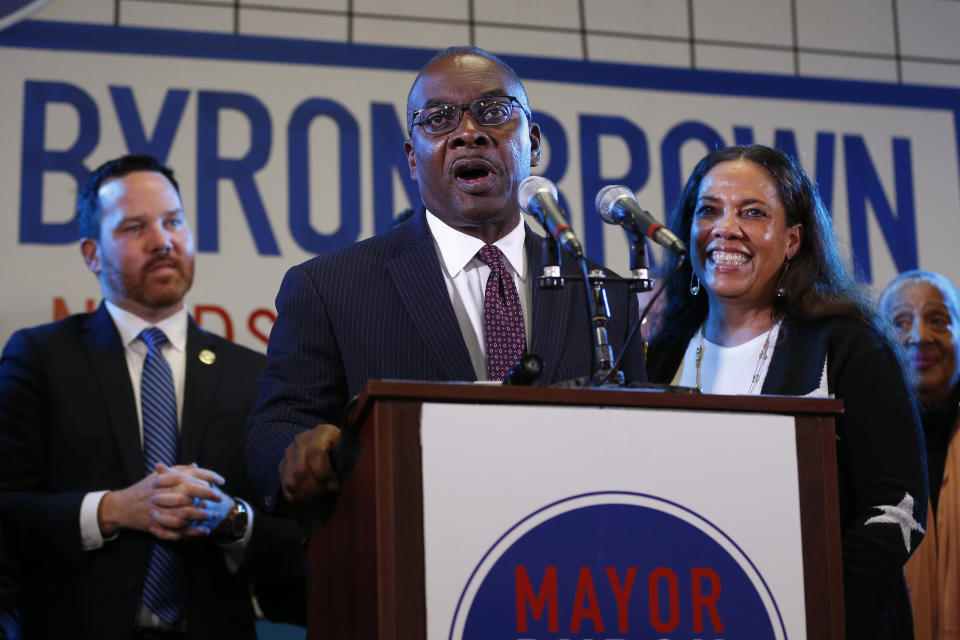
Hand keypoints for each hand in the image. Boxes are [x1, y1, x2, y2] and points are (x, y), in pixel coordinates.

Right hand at [98, 463, 224, 540]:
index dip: (211, 477)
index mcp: (168, 480)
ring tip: (214, 515)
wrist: (123, 507)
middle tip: (220, 498)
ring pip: (189, 513)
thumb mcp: (158, 476)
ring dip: (203, 515)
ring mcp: (163, 510)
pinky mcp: (160, 525)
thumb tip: (196, 466)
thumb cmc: (143, 489)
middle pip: (194, 493)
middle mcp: (167, 494)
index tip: (221, 481)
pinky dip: (193, 531)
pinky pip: (180, 530)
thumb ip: (178, 470)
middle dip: (210, 496)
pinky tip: (204, 531)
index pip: (194, 476)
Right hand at [279, 423, 341, 504]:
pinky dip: (298, 498)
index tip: (335, 486)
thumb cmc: (343, 451)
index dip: (325, 473)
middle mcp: (301, 440)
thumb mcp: (349, 450)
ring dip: (307, 496)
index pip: (315, 452)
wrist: (328, 445)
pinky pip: (286, 488)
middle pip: (301, 471)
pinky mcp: (282, 466)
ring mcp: (289, 453)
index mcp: (321, 432)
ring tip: (320, 499)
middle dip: (316, 489)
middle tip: (328, 495)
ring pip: (292, 482)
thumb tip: (338, 483)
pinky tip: (311, 500)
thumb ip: (347, 461)